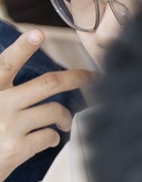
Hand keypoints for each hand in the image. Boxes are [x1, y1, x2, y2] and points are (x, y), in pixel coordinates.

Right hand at [0, 30, 81, 180]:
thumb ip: (4, 89)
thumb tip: (38, 84)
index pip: (5, 63)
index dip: (22, 48)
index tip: (37, 33)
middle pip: (48, 84)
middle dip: (76, 77)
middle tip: (93, 76)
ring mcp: (9, 125)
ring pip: (55, 111)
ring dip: (64, 117)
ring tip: (62, 122)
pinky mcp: (17, 147)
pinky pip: (50, 136)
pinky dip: (53, 138)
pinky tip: (46, 141)